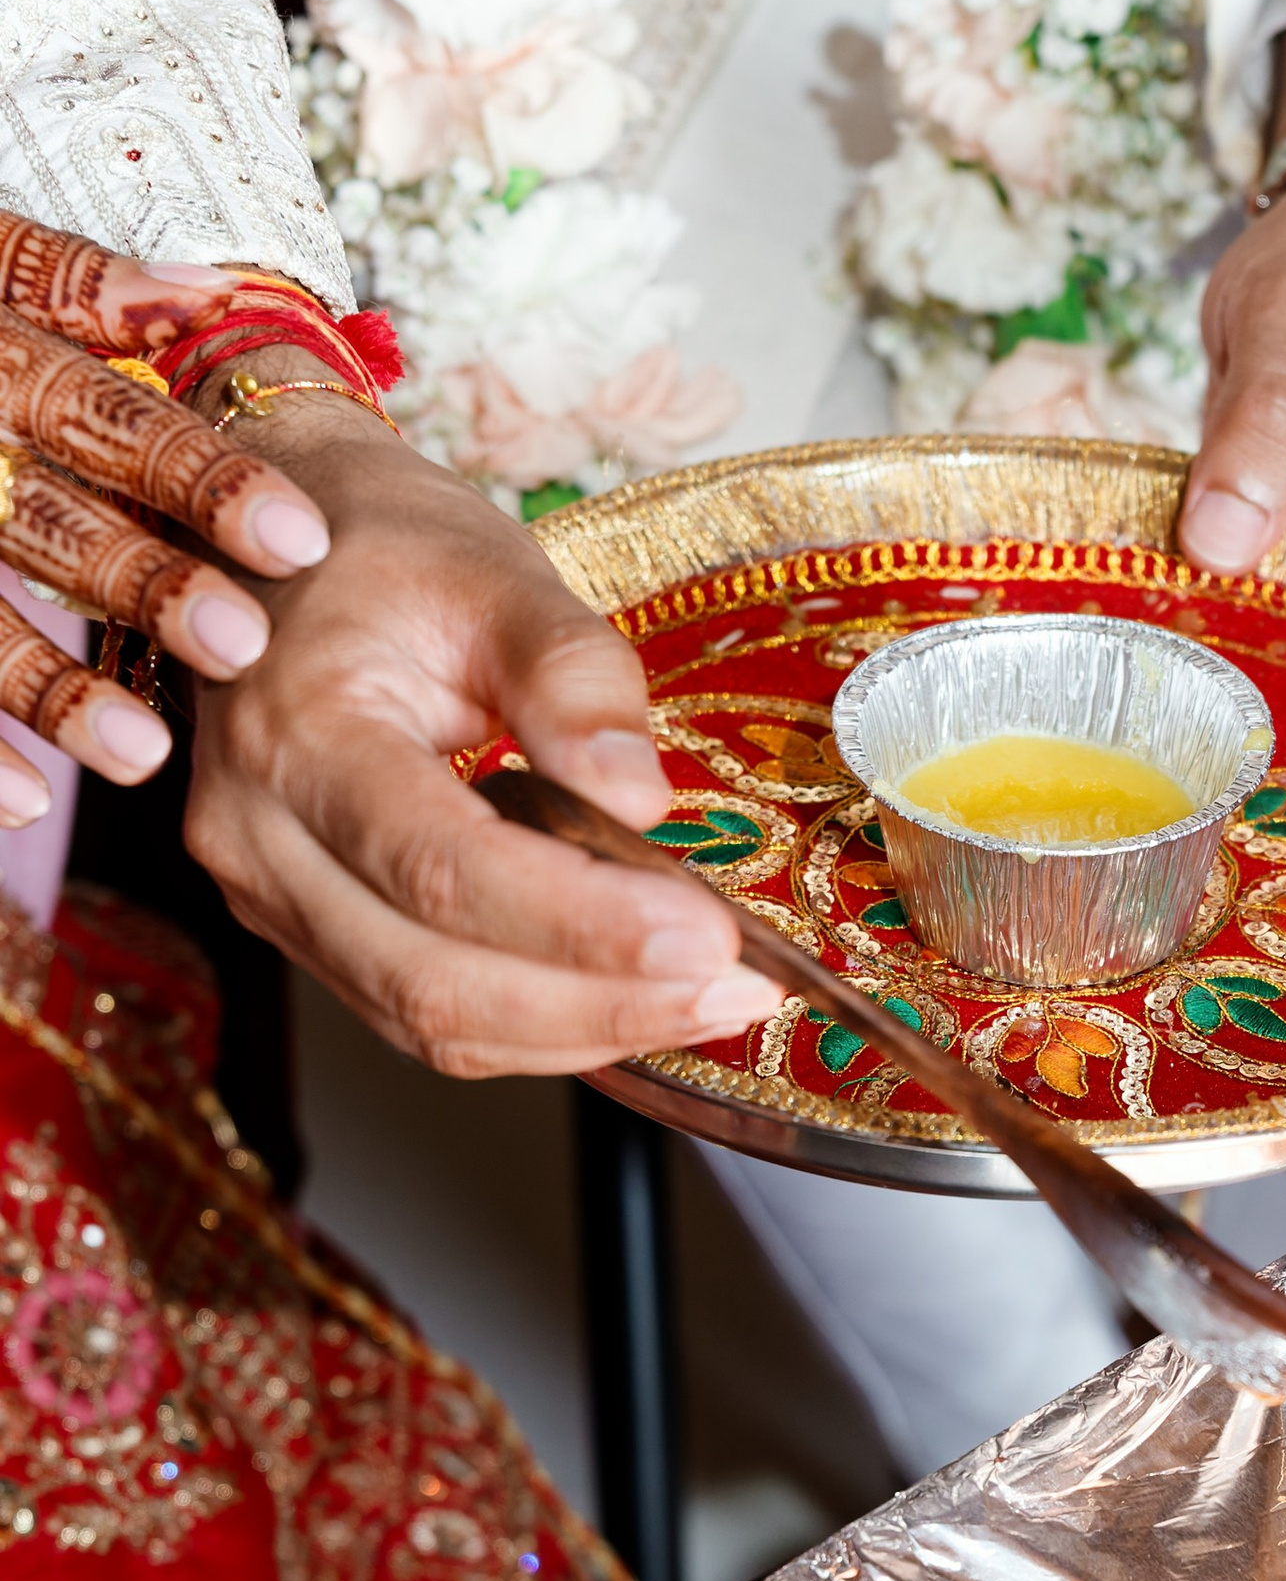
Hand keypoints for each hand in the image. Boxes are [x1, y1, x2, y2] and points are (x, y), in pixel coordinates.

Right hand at [0, 220, 330, 815]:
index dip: (201, 478)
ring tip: (145, 755)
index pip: (104, 417)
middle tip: (242, 646)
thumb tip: (208, 293)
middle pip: (46, 522)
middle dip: (145, 585)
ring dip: (53, 691)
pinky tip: (31, 804)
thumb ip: (71, 282)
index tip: (301, 540)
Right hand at [186, 394, 783, 1081]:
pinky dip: (541, 1026)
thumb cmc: (384, 551)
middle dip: (602, 1004)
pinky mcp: (308, 931)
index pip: (443, 867)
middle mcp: (257, 837)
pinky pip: (427, 1016)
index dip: (582, 923)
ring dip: (584, 1031)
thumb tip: (640, 803)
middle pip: (435, 980)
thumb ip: (573, 677)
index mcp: (297, 734)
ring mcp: (271, 896)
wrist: (273, 549)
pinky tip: (636, 999)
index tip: (707, 937)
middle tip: (735, 988)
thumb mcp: (493, 573)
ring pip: (431, 1023)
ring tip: (711, 1000)